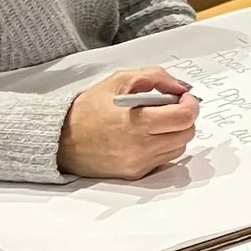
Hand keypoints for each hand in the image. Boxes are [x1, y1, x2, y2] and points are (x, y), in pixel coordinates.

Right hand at [59, 68, 198, 179]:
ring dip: (175, 133)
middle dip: (185, 118)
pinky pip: (163, 159)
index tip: (184, 97)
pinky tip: (147, 135)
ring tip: (157, 122)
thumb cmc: (86, 109)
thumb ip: (154, 77)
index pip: (184, 117)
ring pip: (178, 148)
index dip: (190, 104)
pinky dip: (163, 146)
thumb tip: (179, 87)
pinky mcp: (135, 173)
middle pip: (186, 134)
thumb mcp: (119, 80)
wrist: (60, 139)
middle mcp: (140, 146)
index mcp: (137, 121)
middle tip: (172, 108)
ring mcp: (139, 162)